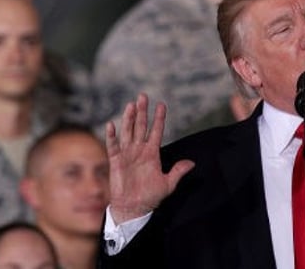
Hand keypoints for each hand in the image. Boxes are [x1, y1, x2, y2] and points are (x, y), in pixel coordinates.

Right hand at [105, 93, 194, 223]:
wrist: (133, 209)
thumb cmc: (150, 197)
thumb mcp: (168, 184)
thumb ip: (178, 172)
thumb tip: (192, 163)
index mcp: (152, 153)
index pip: (156, 131)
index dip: (159, 118)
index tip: (162, 105)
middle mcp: (139, 150)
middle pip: (141, 126)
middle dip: (142, 112)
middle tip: (143, 96)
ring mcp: (127, 154)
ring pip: (128, 132)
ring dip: (129, 118)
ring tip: (131, 105)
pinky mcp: (116, 161)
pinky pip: (113, 146)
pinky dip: (112, 135)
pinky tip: (111, 124)